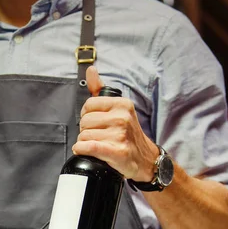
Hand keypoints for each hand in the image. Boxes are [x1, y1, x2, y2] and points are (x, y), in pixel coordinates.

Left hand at [73, 66, 159, 181]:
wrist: (145, 159)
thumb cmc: (127, 133)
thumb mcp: (118, 108)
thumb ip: (100, 90)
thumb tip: (91, 69)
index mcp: (122, 104)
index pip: (88, 105)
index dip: (87, 115)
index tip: (94, 122)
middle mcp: (122, 118)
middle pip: (84, 121)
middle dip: (86, 130)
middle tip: (97, 136)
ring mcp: (121, 135)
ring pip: (84, 136)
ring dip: (85, 143)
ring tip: (98, 145)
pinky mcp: (117, 152)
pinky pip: (88, 147)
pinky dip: (81, 150)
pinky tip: (84, 150)